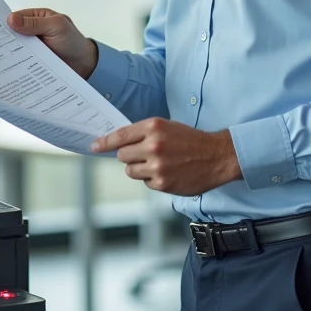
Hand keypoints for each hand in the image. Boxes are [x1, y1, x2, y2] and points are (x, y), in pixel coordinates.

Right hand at [7, 7, 98, 78]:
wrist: (85, 64)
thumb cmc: (72, 41)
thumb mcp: (56, 26)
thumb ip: (34, 23)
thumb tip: (11, 19)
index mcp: (37, 17)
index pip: (15, 17)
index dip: (4, 22)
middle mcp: (31, 32)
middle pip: (12, 34)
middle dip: (2, 39)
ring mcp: (31, 48)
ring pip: (14, 49)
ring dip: (6, 53)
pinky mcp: (32, 62)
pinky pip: (20, 62)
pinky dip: (14, 65)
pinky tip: (5, 69)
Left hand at [91, 118, 242, 195]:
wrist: (217, 156)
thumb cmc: (191, 141)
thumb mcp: (167, 127)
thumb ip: (143, 133)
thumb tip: (118, 143)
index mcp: (153, 127)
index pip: (120, 136)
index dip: (104, 142)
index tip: (94, 146)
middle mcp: (153, 145)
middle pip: (122, 155)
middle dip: (130, 156)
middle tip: (145, 154)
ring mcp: (157, 166)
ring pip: (130, 170)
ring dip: (139, 169)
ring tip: (158, 164)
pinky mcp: (162, 183)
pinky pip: (145, 182)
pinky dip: (152, 179)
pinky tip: (168, 172)